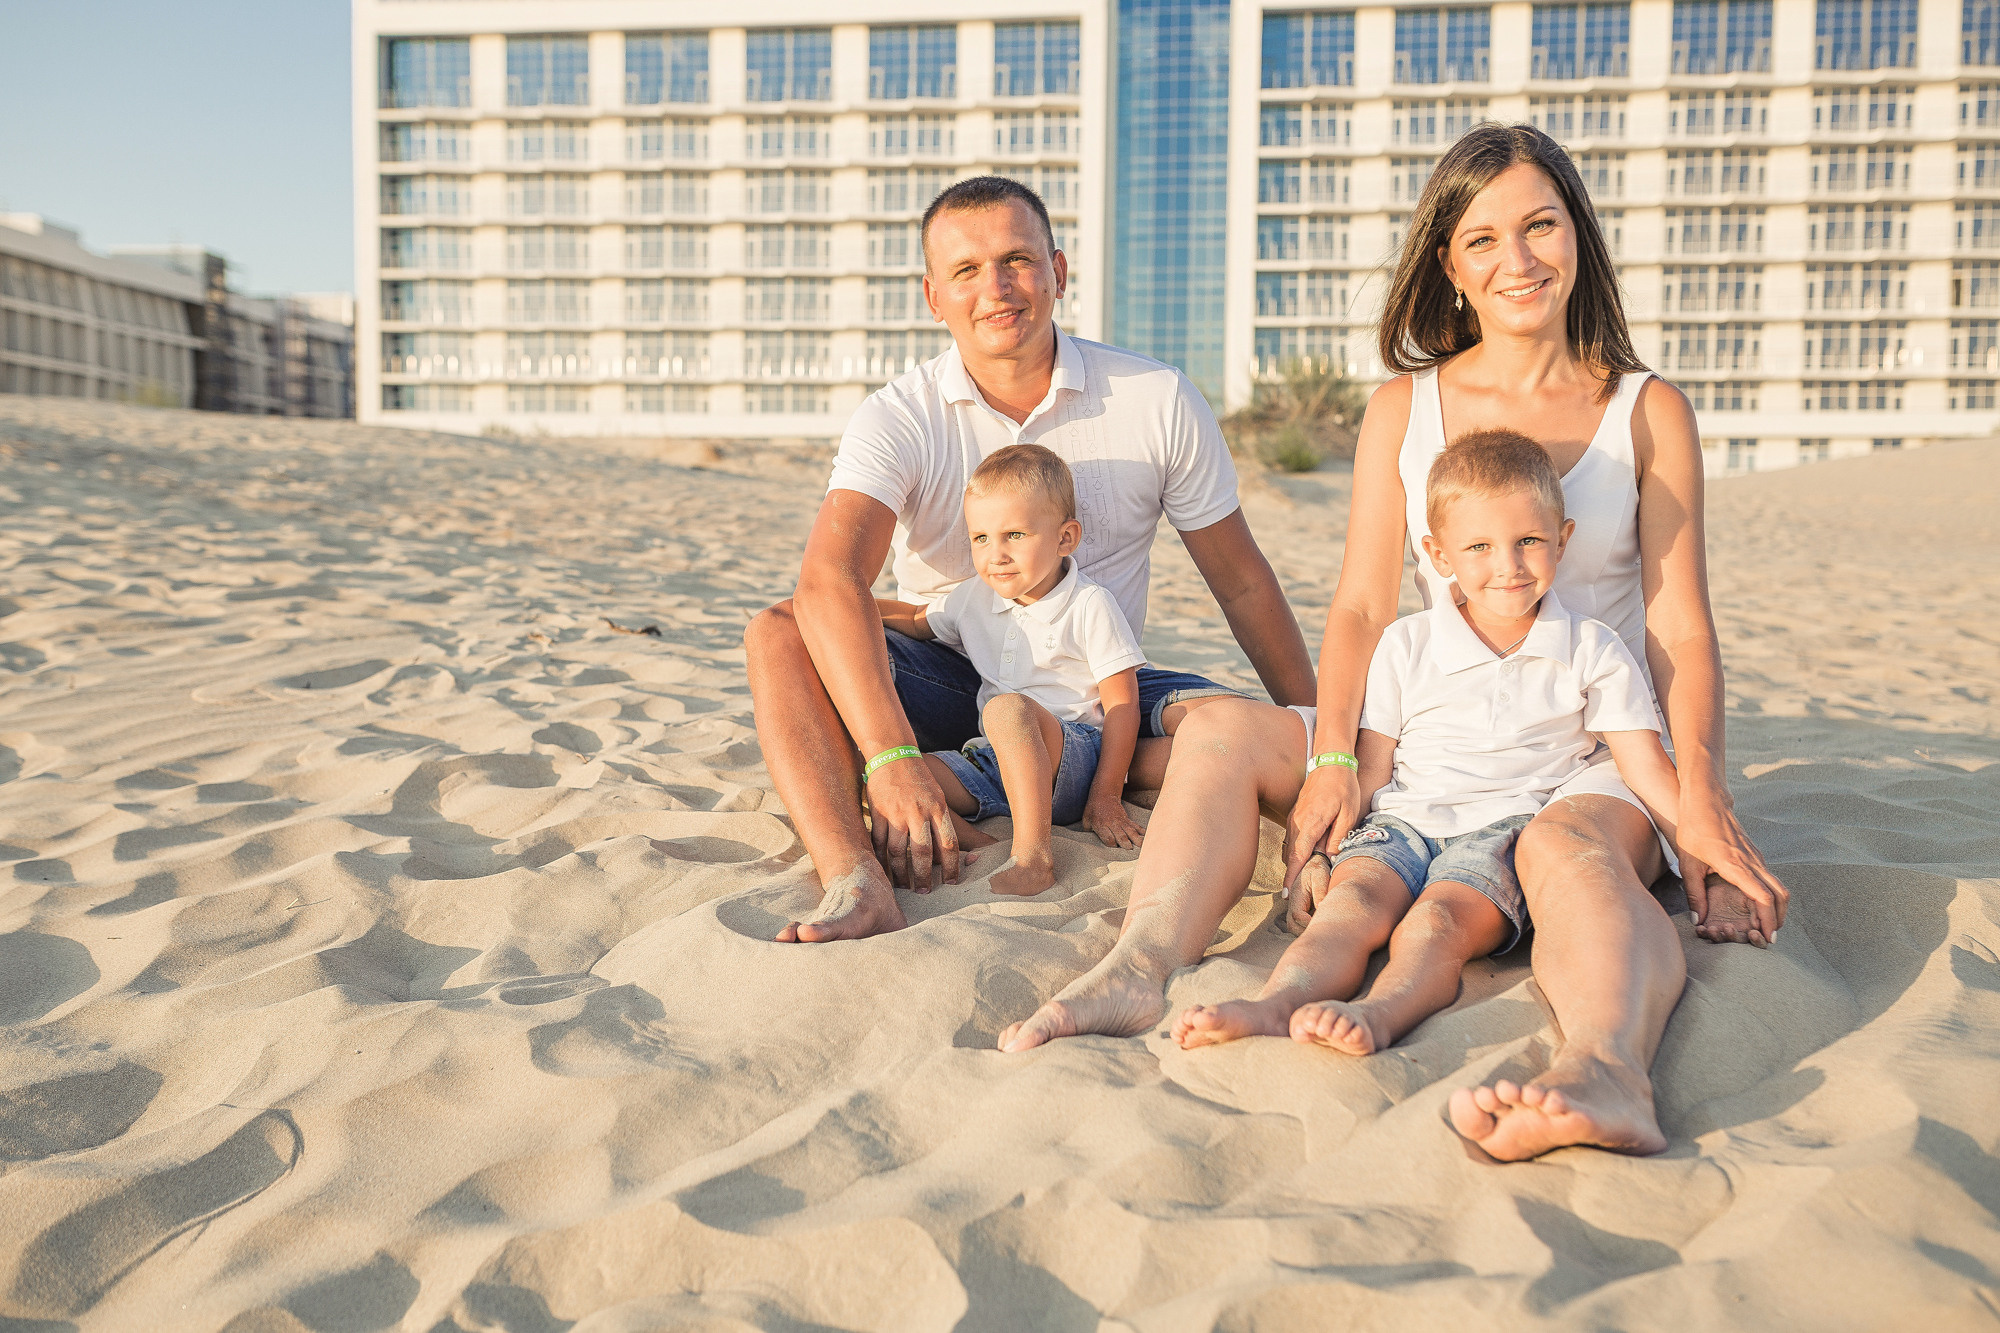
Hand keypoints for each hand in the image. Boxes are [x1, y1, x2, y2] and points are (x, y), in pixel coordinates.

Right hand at [864, 757, 961, 891]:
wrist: (894, 755)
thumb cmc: (919, 779)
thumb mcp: (937, 796)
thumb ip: (941, 822)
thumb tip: (945, 854)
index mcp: (938, 808)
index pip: (949, 844)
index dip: (951, 867)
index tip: (950, 883)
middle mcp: (919, 812)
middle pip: (923, 853)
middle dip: (924, 877)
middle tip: (923, 892)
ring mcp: (897, 812)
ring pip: (899, 852)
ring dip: (900, 873)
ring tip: (902, 886)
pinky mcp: (878, 812)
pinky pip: (879, 842)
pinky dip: (881, 859)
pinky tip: (883, 871)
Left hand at [1081, 793, 1144, 849]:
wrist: (1103, 795)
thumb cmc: (1093, 809)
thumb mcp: (1086, 820)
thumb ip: (1088, 831)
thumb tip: (1089, 842)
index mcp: (1101, 825)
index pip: (1108, 838)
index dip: (1112, 845)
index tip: (1114, 849)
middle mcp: (1112, 823)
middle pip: (1121, 836)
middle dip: (1126, 844)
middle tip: (1130, 851)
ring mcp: (1121, 821)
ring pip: (1130, 831)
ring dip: (1136, 839)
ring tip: (1142, 847)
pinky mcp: (1127, 819)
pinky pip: (1136, 826)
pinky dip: (1142, 831)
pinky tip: (1147, 837)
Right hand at [1283, 765, 1364, 893]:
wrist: (1331, 761)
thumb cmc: (1343, 787)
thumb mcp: (1348, 813)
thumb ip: (1338, 838)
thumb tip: (1330, 859)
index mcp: (1310, 823)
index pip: (1298, 856)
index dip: (1292, 877)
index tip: (1287, 895)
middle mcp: (1297, 822)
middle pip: (1291, 856)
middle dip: (1293, 876)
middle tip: (1299, 896)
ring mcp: (1294, 818)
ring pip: (1291, 848)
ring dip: (1296, 864)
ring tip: (1304, 880)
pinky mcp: (1296, 815)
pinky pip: (1293, 839)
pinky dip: (1297, 851)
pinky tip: (1307, 858)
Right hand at [1284, 852, 1334, 933]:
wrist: (1314, 861)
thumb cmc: (1318, 867)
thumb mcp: (1321, 876)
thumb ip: (1320, 891)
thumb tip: (1321, 908)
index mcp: (1296, 894)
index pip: (1297, 916)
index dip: (1308, 924)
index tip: (1322, 925)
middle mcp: (1292, 902)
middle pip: (1292, 925)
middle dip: (1305, 932)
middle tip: (1322, 931)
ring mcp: (1294, 906)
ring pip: (1294, 926)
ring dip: (1306, 930)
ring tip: (1322, 928)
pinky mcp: (1298, 907)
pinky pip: (1299, 923)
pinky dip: (1308, 926)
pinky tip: (1321, 923)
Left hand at [1677, 799, 1786, 944]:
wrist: (1706, 801)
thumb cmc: (1694, 829)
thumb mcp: (1688, 864)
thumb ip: (1694, 894)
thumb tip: (1698, 920)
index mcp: (1736, 865)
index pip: (1763, 897)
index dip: (1768, 920)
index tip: (1767, 938)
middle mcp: (1753, 861)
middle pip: (1780, 895)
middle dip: (1779, 918)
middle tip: (1770, 938)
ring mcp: (1757, 857)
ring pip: (1778, 886)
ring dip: (1777, 908)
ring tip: (1767, 926)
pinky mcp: (1755, 854)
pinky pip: (1770, 879)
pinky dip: (1770, 896)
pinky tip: (1759, 907)